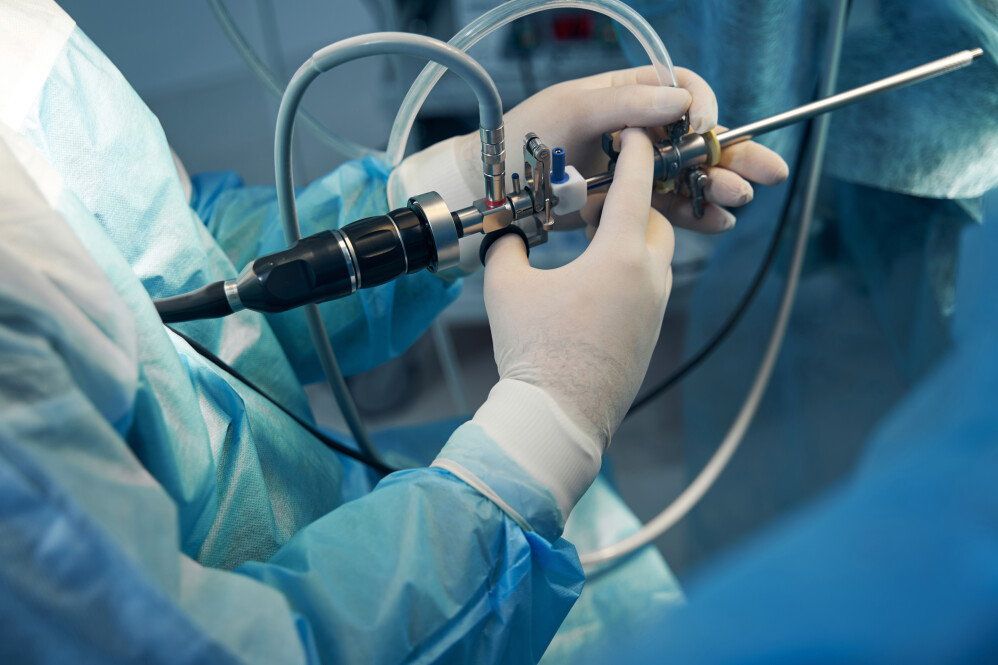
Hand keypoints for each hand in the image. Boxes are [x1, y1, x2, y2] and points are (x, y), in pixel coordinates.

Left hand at [388, 65, 787, 272]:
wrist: (491, 186)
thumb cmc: (524, 135)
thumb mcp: (572, 110)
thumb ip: (627, 105)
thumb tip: (682, 101)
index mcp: (628, 96)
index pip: (682, 91)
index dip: (701, 108)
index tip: (703, 129)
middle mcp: (638, 132)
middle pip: (698, 139)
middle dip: (734, 154)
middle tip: (769, 172)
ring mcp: (634, 170)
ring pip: (689, 178)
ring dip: (717, 188)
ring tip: (739, 200)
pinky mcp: (626, 205)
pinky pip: (668, 209)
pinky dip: (693, 216)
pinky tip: (717, 222)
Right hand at [481, 128, 669, 448]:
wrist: (558, 418)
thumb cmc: (534, 351)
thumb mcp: (506, 288)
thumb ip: (507, 249)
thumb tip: (505, 236)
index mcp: (620, 256)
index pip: (636, 187)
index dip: (637, 153)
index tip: (637, 133)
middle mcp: (649, 278)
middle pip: (654, 221)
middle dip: (633, 202)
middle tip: (599, 200)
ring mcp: (655, 310)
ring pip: (655, 256)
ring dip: (631, 240)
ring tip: (594, 241)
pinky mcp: (650, 335)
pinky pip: (649, 288)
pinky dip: (631, 272)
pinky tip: (597, 284)